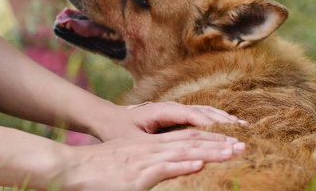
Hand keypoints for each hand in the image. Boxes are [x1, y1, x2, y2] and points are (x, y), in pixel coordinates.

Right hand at [62, 129, 245, 190]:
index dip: (210, 140)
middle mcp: (150, 150)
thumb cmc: (94, 171)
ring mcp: (144, 160)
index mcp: (148, 147)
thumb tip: (154, 171)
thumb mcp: (124, 164)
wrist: (71, 168)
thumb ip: (143, 167)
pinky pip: (164, 167)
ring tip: (233, 152)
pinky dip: (183, 165)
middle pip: (190, 142)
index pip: (185, 140)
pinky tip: (199, 164)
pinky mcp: (137, 175)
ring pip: (184, 152)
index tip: (231, 142)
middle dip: (219, 143)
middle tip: (244, 145)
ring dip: (210, 152)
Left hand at [92, 101, 246, 140]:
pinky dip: (216, 120)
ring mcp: (175, 109)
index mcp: (162, 111)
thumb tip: (171, 153)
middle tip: (246, 133)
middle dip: (224, 122)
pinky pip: (200, 116)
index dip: (213, 126)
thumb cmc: (119, 130)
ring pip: (205, 112)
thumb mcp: (134, 141)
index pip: (194, 117)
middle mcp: (172, 107)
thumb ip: (152, 146)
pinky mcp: (176, 115)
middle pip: (204, 113)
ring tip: (243, 127)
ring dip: (224, 119)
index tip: (230, 136)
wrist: (108, 118)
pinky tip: (228, 125)